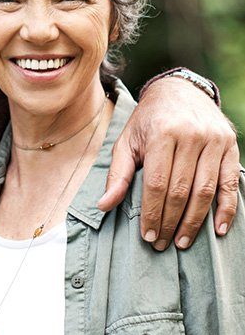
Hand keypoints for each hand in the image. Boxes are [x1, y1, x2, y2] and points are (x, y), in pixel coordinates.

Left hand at [98, 77, 239, 249]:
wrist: (179, 90)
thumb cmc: (148, 119)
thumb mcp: (127, 140)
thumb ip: (118, 173)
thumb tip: (104, 205)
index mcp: (161, 132)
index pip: (157, 183)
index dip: (152, 213)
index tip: (148, 235)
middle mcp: (190, 135)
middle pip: (181, 190)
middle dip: (170, 222)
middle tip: (162, 244)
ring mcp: (213, 140)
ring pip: (206, 191)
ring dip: (194, 222)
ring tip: (182, 242)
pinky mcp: (230, 146)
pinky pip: (230, 183)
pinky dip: (226, 210)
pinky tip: (217, 230)